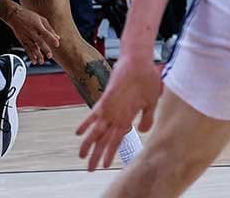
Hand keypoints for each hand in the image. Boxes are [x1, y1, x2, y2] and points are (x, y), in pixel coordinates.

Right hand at [3, 6, 60, 63]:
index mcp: (38, 25)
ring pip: (32, 47)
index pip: (46, 33)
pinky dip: (30, 55)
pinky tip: (33, 60)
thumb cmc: (28, 16)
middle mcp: (32, 32)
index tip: (57, 44)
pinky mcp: (22, 40)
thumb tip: (57, 37)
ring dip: (37, 55)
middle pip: (39, 42)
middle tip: (49, 56)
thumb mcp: (41, 19)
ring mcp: (26, 36)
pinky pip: (26, 49)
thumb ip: (49, 28)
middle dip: (45, 49)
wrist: (14, 15)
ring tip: (41, 61)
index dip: (52, 39)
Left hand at [76, 54, 161, 170]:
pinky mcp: (107, 98)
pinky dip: (87, 123)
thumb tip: (143, 131)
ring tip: (82, 156)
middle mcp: (116, 115)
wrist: (140, 60)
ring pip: (97, 130)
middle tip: (89, 168)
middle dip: (97, 154)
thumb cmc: (146, 79)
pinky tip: (78, 132)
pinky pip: (95, 113)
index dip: (110, 153)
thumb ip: (147, 118)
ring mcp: (110, 108)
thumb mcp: (151, 102)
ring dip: (90, 143)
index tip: (105, 165)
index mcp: (126, 118)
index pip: (116, 140)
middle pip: (104, 140)